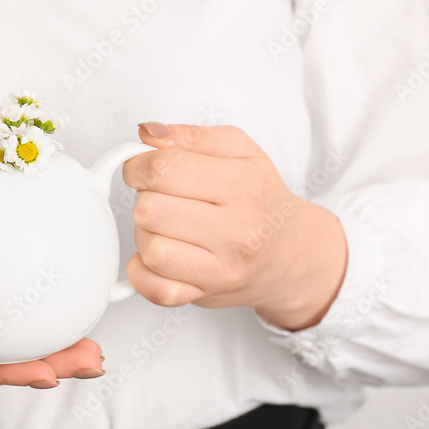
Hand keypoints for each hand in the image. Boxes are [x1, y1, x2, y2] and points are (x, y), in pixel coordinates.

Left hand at [122, 123, 347, 330]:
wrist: (290, 253)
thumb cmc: (260, 198)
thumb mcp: (239, 150)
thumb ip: (190, 136)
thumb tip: (147, 133)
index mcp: (243, 185)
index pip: (163, 169)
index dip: (138, 165)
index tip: (141, 168)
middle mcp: (236, 230)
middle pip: (150, 210)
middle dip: (145, 199)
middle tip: (161, 198)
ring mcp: (222, 268)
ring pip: (150, 249)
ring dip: (146, 234)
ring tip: (165, 226)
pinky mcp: (205, 295)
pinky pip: (154, 289)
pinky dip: (142, 272)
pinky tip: (157, 256)